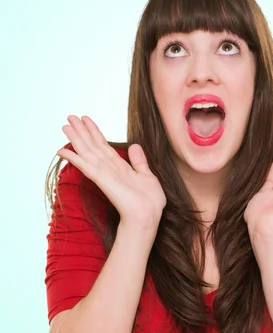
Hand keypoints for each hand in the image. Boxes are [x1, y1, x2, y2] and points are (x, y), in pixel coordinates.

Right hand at [57, 115, 166, 229]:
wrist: (148, 215)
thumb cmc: (149, 201)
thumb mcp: (147, 175)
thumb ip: (139, 161)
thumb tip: (134, 145)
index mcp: (119, 166)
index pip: (103, 145)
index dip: (94, 132)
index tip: (85, 119)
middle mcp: (109, 168)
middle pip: (92, 145)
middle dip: (81, 131)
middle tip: (69, 116)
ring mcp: (104, 174)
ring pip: (87, 152)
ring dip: (76, 138)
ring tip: (65, 125)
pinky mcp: (102, 180)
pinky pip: (86, 166)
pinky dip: (74, 158)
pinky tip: (63, 150)